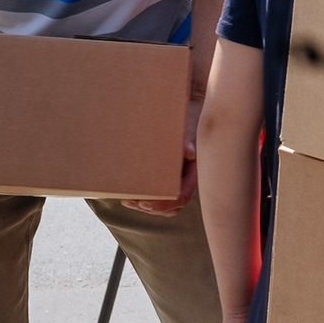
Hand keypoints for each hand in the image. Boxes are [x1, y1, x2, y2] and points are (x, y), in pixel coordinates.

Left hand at [126, 93, 201, 213]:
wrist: (189, 115)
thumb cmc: (187, 123)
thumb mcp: (188, 130)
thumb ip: (187, 142)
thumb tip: (189, 152)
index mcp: (195, 173)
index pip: (182, 197)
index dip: (164, 204)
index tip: (145, 203)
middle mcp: (189, 181)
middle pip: (173, 206)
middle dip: (152, 207)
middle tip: (132, 201)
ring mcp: (180, 182)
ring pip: (167, 206)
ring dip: (147, 206)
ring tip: (129, 201)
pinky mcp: (171, 180)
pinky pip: (161, 198)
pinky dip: (147, 201)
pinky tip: (131, 198)